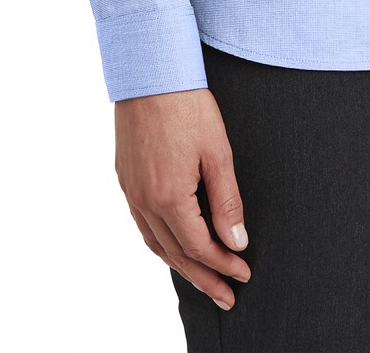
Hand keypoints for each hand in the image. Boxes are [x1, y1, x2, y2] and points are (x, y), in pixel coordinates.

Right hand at [114, 86, 251, 309]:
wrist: (150, 70)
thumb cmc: (187, 105)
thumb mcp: (217, 151)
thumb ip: (226, 201)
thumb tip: (237, 242)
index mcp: (168, 197)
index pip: (200, 247)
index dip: (223, 264)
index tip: (243, 275)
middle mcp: (144, 201)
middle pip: (176, 254)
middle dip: (203, 278)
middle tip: (226, 298)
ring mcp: (130, 191)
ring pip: (156, 243)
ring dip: (181, 265)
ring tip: (203, 281)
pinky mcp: (125, 178)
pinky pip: (143, 224)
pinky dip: (161, 243)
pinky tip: (174, 245)